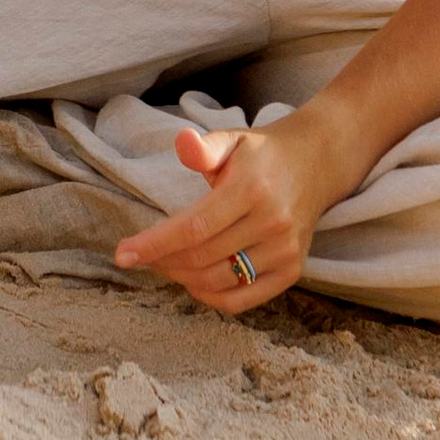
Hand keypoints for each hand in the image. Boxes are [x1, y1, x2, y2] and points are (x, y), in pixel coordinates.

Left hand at [112, 115, 343, 314]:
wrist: (316, 163)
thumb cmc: (261, 154)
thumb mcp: (232, 139)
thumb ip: (204, 146)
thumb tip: (182, 143)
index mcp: (251, 189)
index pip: (193, 228)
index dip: (154, 244)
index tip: (122, 253)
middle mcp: (272, 223)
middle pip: (201, 258)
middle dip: (162, 261)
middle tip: (141, 255)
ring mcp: (285, 251)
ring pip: (218, 283)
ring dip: (181, 279)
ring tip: (165, 264)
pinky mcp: (292, 271)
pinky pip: (242, 300)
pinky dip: (210, 298)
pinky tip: (193, 281)